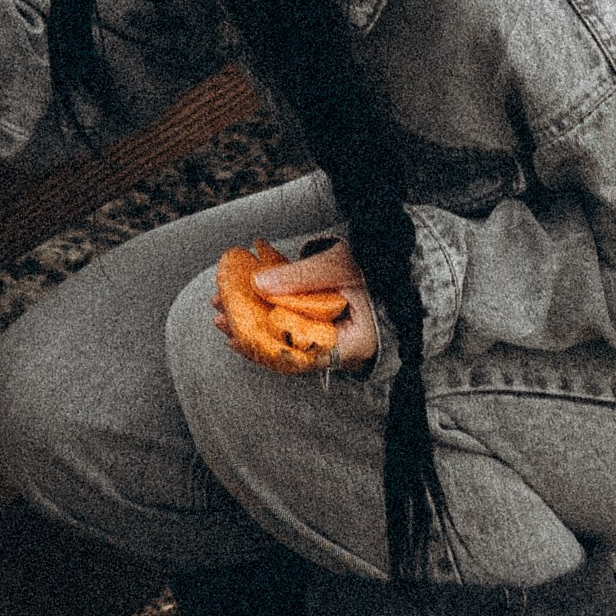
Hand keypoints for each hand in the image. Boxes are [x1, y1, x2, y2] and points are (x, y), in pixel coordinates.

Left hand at [225, 240, 378, 370]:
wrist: (394, 257)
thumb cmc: (374, 264)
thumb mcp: (337, 266)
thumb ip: (301, 277)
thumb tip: (258, 284)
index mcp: (354, 344)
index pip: (304, 358)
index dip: (267, 349)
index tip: (236, 337)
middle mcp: (343, 349)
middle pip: (290, 350)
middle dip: (252, 334)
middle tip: (221, 318)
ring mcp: (335, 338)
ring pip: (289, 338)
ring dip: (256, 323)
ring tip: (223, 308)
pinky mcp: (326, 324)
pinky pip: (293, 326)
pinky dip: (270, 314)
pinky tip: (246, 304)